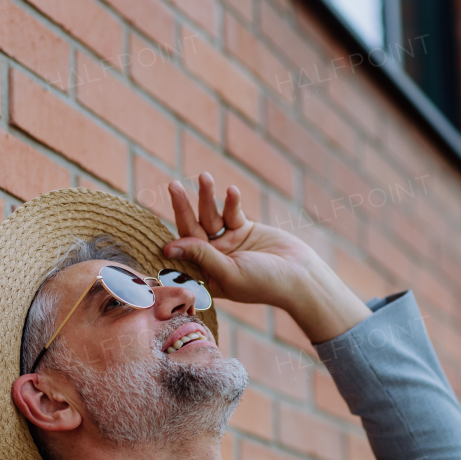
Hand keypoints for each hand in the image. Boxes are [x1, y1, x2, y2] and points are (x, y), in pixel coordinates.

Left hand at [163, 173, 370, 341]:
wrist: (300, 276)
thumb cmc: (264, 283)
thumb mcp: (229, 271)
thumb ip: (201, 255)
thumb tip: (168, 247)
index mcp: (204, 275)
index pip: (182, 254)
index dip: (171, 239)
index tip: (160, 227)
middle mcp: (212, 258)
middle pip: (192, 229)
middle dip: (183, 207)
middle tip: (173, 186)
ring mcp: (227, 242)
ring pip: (210, 216)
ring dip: (207, 196)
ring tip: (205, 177)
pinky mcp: (243, 228)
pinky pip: (231, 211)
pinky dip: (231, 201)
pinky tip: (232, 191)